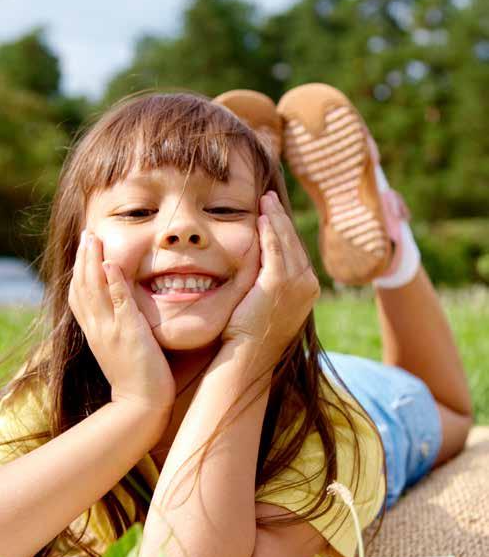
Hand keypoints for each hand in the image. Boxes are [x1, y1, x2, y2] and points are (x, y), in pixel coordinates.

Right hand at [68, 230, 175, 414]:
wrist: (140, 405)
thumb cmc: (136, 381)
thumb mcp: (119, 351)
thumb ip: (117, 331)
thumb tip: (121, 316)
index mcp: (95, 333)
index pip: (79, 298)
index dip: (78, 273)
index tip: (83, 252)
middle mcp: (97, 329)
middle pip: (81, 287)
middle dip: (82, 259)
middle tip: (86, 234)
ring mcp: (110, 330)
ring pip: (94, 289)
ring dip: (92, 261)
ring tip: (93, 238)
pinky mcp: (128, 333)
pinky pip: (118, 302)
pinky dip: (113, 282)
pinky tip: (111, 263)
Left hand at [221, 190, 319, 368]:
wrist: (248, 356)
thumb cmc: (249, 336)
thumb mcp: (267, 306)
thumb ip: (269, 285)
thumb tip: (260, 268)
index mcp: (308, 290)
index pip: (296, 252)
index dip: (284, 231)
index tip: (273, 214)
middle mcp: (308, 284)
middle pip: (294, 242)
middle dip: (281, 219)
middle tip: (270, 199)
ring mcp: (296, 283)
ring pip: (286, 242)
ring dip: (275, 218)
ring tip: (266, 201)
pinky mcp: (279, 283)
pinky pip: (275, 249)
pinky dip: (269, 230)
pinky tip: (262, 216)